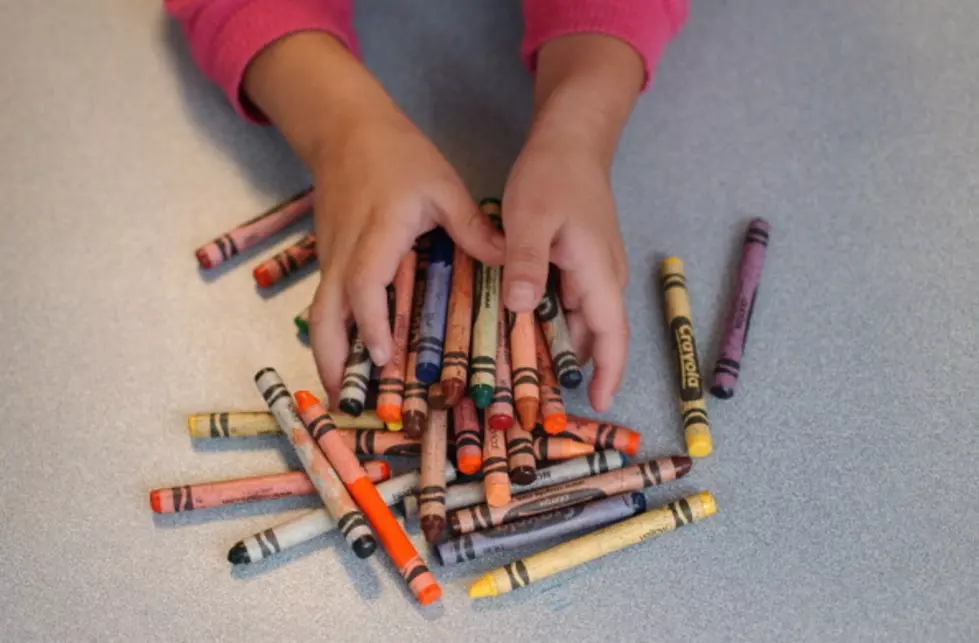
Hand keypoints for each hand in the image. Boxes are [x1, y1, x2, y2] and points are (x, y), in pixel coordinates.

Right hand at [243, 32, 504, 403]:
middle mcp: (345, 253)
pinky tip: (352, 359)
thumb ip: (473, 227)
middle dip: (332, 359)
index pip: (363, 285)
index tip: (383, 357)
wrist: (345, 129)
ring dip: (327, 355)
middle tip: (348, 402)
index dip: (371, 323)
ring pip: (319, 314)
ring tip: (343, 396)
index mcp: (377, 235)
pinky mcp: (328, 258)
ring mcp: (330, 257)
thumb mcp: (443, 185)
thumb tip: (510, 264)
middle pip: (325, 313)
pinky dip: (334, 335)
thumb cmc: (397, 154)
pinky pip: (326, 304)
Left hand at [501, 34, 643, 412]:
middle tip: (537, 396)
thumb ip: (525, 263)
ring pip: (579, 319)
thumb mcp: (530, 217)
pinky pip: (568, 301)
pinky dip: (550, 319)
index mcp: (598, 274)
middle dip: (573, 369)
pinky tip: (521, 326)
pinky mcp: (579, 260)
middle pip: (594, 335)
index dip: (608, 374)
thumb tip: (520, 307)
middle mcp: (602, 278)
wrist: (571, 138)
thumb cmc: (552, 175)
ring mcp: (593, 269)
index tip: (598, 406)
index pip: (612, 336)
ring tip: (524, 369)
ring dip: (558, 344)